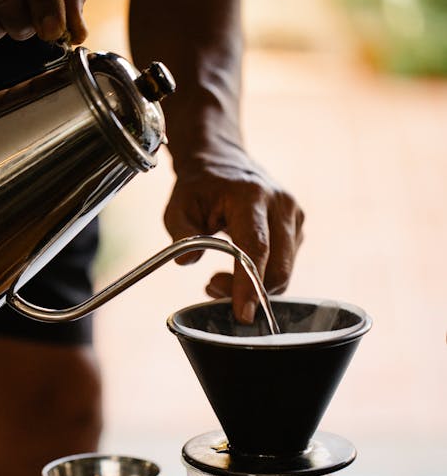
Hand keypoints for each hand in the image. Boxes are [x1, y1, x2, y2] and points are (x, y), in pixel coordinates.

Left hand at [164, 160, 304, 323]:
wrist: (224, 162)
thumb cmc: (200, 187)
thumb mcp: (178, 207)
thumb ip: (181, 235)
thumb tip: (187, 261)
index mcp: (251, 196)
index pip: (256, 247)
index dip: (250, 283)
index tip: (242, 313)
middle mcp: (280, 204)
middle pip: (278, 267)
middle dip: (249, 292)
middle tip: (211, 287)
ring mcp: (295, 216)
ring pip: (283, 272)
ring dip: (254, 286)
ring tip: (218, 277)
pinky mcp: (298, 228)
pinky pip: (285, 265)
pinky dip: (262, 277)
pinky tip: (238, 268)